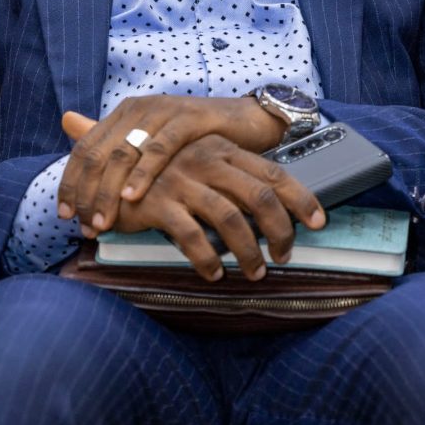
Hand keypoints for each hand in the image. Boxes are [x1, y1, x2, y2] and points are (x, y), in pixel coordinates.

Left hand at [59, 95, 285, 234]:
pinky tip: (133, 198)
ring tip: (102, 221)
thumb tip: (84, 176)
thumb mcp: (154, 147)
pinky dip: (144, 174)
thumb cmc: (198, 141)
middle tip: (83, 225)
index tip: (66, 215)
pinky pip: (160, 148)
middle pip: (98, 153)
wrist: (247, 121)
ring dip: (109, 191)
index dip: (71, 182)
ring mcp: (163, 111)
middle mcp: (139, 108)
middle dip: (86, 192)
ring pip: (123, 153)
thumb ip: (120, 157)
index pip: (85, 148)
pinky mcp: (189, 119)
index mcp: (125, 114)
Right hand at [113, 136, 325, 281]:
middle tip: (283, 256)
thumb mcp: (199, 165)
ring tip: (253, 272)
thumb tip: (271, 204)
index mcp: (222, 149)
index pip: (273, 173)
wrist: (106, 168)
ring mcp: (183, 180)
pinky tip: (213, 274)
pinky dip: (208, 260)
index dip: (301, 198)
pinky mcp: (159, 203)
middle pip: (260, 197)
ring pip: (231, 220)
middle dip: (280, 232)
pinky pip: (192, 237)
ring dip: (248, 253)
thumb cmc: (161, 172)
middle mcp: (206, 160)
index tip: (318, 221)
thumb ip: (230, 179)